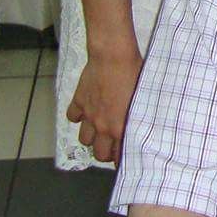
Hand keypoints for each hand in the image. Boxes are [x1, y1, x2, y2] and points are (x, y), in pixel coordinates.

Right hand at [64, 45, 143, 163]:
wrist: (113, 57)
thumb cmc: (134, 74)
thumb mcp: (142, 98)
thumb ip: (139, 117)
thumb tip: (143, 127)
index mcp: (120, 127)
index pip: (118, 155)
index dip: (121, 159)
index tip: (123, 159)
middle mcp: (103, 126)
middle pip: (98, 153)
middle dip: (104, 153)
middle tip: (110, 146)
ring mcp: (89, 115)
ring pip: (84, 139)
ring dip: (90, 137)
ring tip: (98, 130)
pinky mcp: (79, 101)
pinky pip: (72, 117)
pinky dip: (77, 116)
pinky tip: (85, 111)